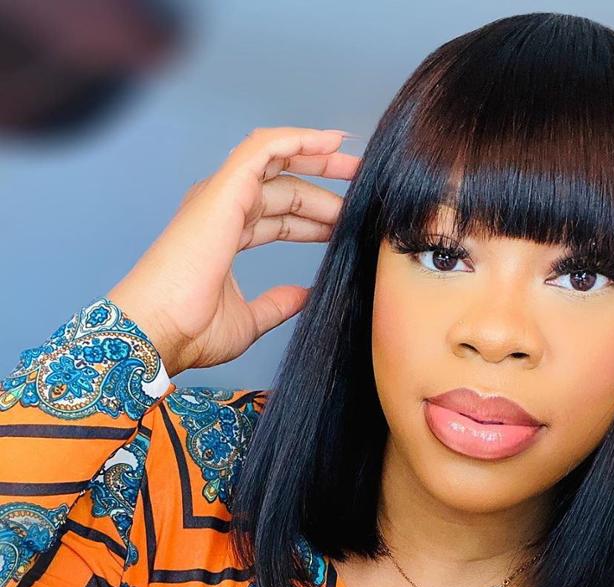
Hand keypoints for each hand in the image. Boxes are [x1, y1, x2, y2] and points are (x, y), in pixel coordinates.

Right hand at [106, 126, 360, 376]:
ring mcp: (221, 197)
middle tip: (364, 191)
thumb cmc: (190, 331)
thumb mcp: (250, 320)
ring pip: (276, 161)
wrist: (160, 332)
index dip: (314, 218)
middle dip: (324, 188)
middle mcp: (222, 210)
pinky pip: (264, 148)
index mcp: (226, 236)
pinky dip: (298, 139)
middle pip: (282, 186)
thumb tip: (302, 296)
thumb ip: (277, 304)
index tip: (346, 225)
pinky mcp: (224, 190)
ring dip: (316, 158)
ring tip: (355, 164)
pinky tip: (330, 141)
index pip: (278, 216)